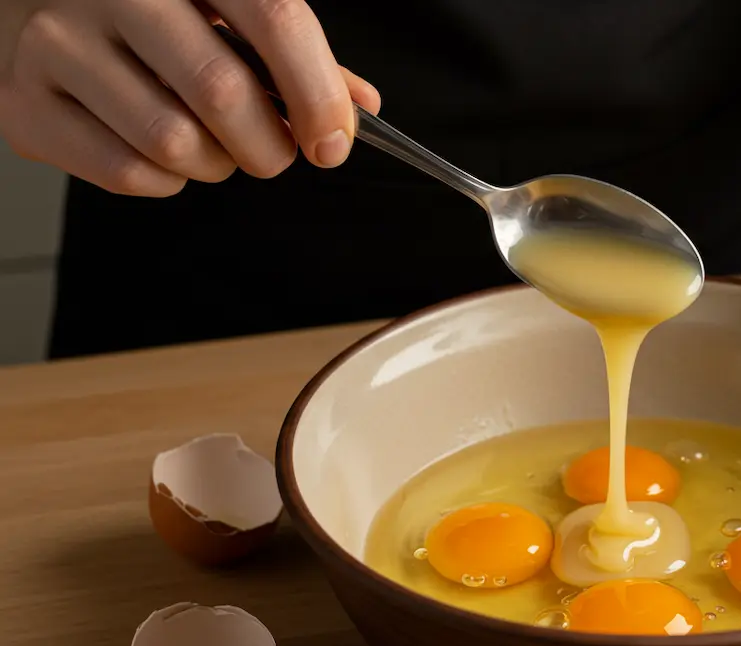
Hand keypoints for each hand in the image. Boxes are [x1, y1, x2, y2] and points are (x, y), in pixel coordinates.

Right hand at [0, 0, 380, 196]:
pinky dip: (165, 181)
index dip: (317, 94)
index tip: (333, 142)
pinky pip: (128, 173)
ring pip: (175, 144)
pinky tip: (156, 150)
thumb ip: (292, 52)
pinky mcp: (24, 104)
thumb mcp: (223, 6)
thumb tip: (357, 108)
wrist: (28, 0)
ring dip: (216, 167)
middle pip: (222, 93)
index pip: (275, 21)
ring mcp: (56, 44)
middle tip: (273, 151)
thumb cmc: (145, 10)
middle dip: (269, 146)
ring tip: (209, 145)